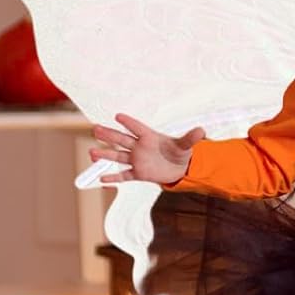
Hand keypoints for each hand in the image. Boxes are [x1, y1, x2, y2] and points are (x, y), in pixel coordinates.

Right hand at [89, 114, 204, 184]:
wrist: (179, 168)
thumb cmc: (180, 152)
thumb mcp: (186, 146)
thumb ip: (190, 138)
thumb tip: (202, 131)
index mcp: (150, 137)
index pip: (137, 128)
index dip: (129, 122)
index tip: (118, 116)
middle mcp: (140, 147)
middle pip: (122, 139)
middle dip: (109, 135)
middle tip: (96, 128)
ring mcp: (137, 160)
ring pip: (118, 157)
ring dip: (106, 155)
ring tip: (92, 152)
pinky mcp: (138, 173)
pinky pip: (123, 175)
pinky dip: (113, 177)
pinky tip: (102, 178)